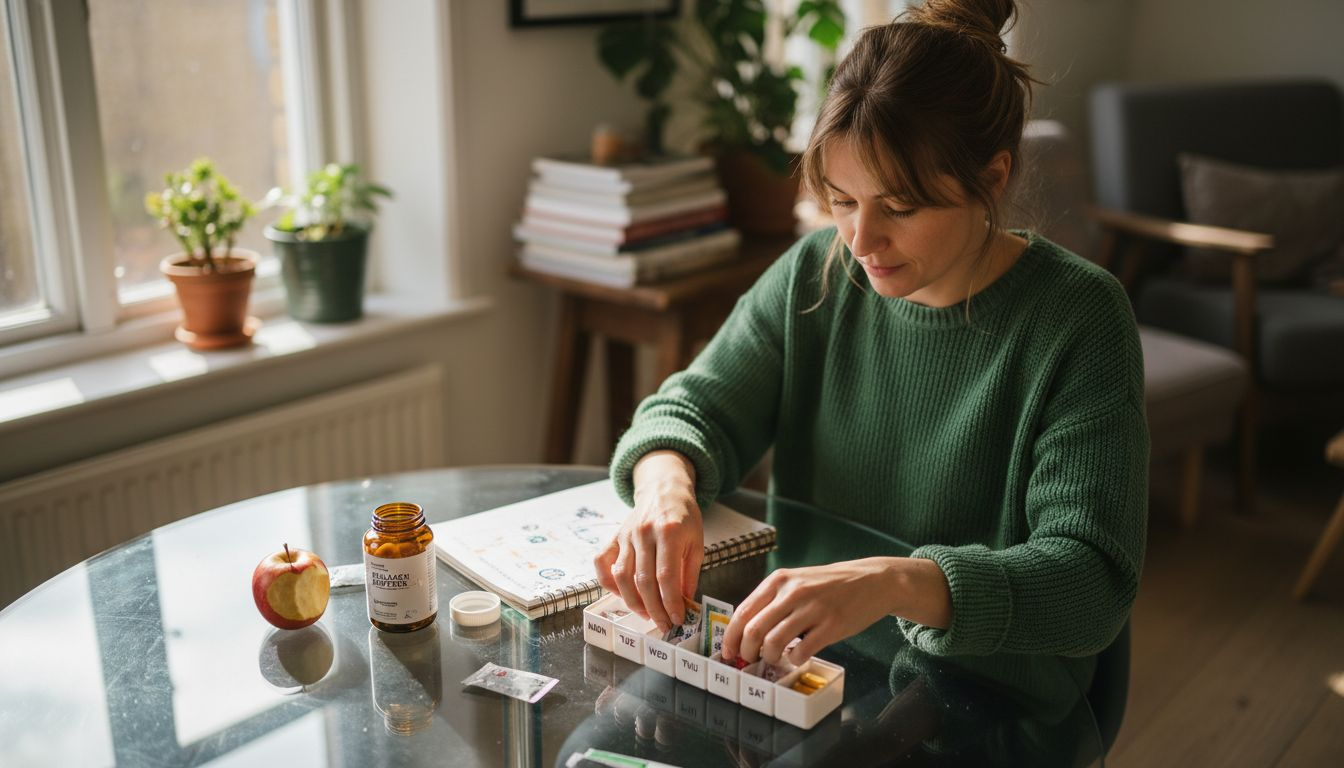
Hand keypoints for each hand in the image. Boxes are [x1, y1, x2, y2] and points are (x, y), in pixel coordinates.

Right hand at [593, 451, 703, 633]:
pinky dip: (608, 584)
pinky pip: (602, 564)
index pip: (666, 576)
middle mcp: (644, 534)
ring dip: (633, 603)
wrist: (664, 490)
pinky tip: (622, 595)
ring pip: (622, 577)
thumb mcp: (697, 543)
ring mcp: (625, 535)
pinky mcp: (614, 537)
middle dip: (654, 609)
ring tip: (647, 614)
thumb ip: (689, 573)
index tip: (677, 619)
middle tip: (664, 624)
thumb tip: (683, 604)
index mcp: (669, 532)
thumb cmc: (685, 517)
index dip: (671, 602)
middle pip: (643, 581)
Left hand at [721, 557, 951, 665]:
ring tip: (774, 660)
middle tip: (749, 660)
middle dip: (746, 652)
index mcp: (779, 580)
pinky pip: (802, 651)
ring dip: (769, 658)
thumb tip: (746, 629)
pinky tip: (797, 656)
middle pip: (754, 630)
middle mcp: (793, 592)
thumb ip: (773, 600)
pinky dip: (794, 660)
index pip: (743, 611)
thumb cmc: (830, 585)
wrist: (871, 581)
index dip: (731, 636)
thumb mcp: (797, 581)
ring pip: (774, 643)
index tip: (729, 651)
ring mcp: (813, 609)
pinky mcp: (832, 626)